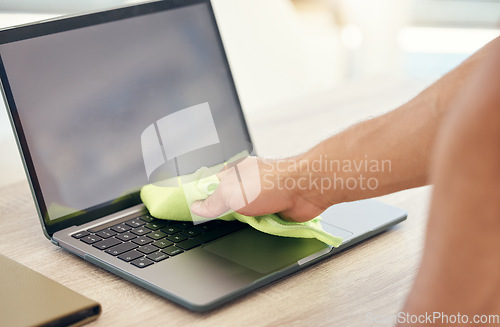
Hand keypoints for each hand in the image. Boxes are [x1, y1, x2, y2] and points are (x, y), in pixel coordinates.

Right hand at [190, 156, 331, 221]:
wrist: (305, 189)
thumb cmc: (271, 183)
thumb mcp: (232, 193)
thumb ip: (213, 201)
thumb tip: (197, 207)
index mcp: (234, 172)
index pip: (212, 186)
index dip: (203, 198)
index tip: (195, 211)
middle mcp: (248, 183)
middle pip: (228, 202)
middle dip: (225, 213)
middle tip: (219, 221)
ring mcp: (262, 196)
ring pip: (245, 214)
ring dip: (245, 221)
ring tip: (244, 222)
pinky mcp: (275, 209)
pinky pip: (261, 221)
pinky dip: (259, 226)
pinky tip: (258, 227)